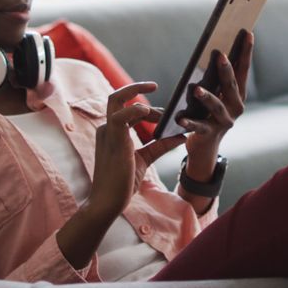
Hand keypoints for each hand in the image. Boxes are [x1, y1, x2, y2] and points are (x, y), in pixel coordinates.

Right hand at [88, 82, 185, 218]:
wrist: (108, 202)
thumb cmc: (122, 183)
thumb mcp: (145, 159)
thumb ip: (160, 146)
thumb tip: (180, 135)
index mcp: (112, 132)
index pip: (126, 109)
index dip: (147, 109)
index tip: (164, 116)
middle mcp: (107, 128)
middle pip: (116, 97)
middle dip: (135, 87)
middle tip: (155, 85)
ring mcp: (107, 132)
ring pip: (117, 101)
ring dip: (142, 102)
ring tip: (162, 115)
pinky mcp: (113, 139)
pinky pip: (121, 116)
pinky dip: (136, 110)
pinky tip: (151, 114)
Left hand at [176, 31, 253, 179]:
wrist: (205, 147)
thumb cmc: (208, 113)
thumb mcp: (215, 94)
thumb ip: (216, 78)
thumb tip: (215, 51)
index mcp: (237, 94)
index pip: (243, 69)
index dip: (246, 52)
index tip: (247, 34)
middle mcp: (235, 107)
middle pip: (231, 86)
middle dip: (226, 70)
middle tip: (220, 54)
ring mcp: (224, 122)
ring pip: (216, 106)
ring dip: (207, 97)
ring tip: (197, 89)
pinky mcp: (209, 134)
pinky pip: (198, 127)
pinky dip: (189, 123)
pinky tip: (180, 118)